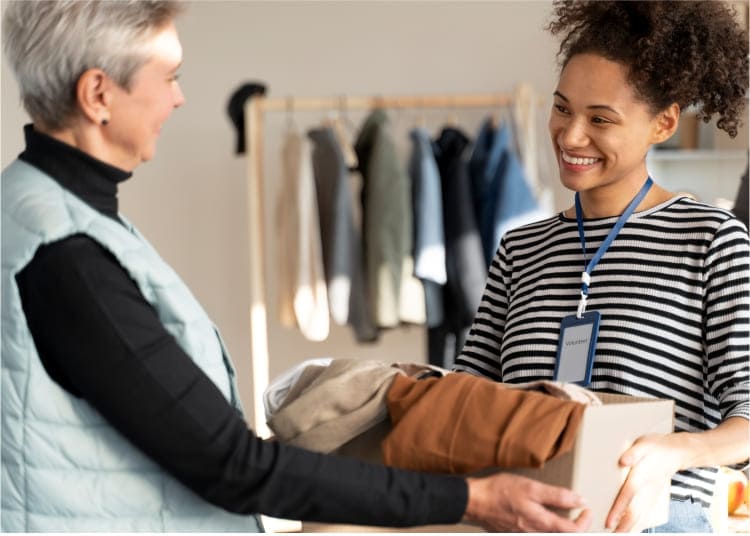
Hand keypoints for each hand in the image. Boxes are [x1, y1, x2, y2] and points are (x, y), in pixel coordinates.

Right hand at [464, 473, 591, 531]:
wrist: (474, 501)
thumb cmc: (500, 492)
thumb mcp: (531, 488)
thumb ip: (557, 496)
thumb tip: (579, 500)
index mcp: (542, 523)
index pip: (574, 531)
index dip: (585, 521)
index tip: (587, 510)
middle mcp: (535, 534)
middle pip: (562, 535)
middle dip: (575, 527)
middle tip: (580, 514)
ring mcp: (525, 535)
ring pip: (550, 535)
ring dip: (561, 528)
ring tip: (564, 515)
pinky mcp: (516, 533)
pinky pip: (537, 534)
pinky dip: (546, 527)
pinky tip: (542, 516)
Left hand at [606, 433, 683, 531]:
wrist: (677, 453)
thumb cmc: (656, 447)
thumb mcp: (644, 444)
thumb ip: (633, 453)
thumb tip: (623, 460)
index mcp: (641, 476)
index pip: (628, 495)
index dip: (618, 509)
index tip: (609, 522)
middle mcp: (647, 489)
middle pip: (635, 512)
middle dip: (624, 526)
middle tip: (611, 535)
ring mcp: (652, 495)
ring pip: (641, 516)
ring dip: (630, 527)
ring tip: (617, 534)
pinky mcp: (654, 497)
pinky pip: (645, 513)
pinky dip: (637, 523)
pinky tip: (629, 529)